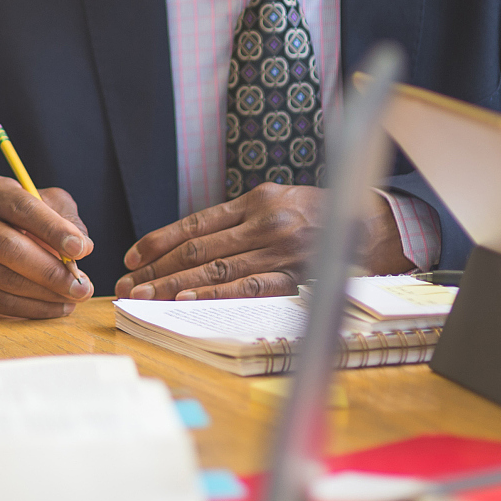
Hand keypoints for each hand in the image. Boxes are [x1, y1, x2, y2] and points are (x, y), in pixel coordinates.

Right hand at [0, 176, 91, 318]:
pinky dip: (34, 309)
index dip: (53, 230)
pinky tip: (57, 306)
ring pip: (6, 280)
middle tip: (83, 286)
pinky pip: (1, 302)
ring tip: (75, 297)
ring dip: (47, 294)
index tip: (80, 249)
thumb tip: (82, 248)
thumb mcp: (50, 205)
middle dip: (51, 271)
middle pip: (10, 248)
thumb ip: (69, 220)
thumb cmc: (29, 220)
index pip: (24, 208)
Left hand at [115, 185, 408, 299]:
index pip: (196, 224)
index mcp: (257, 200)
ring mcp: (282, 250)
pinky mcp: (298, 276)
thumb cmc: (318, 215)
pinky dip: (215, 293)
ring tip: (143, 297)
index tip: (131, 258)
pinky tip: (187, 299)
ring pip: (216, 269)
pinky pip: (249, 287)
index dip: (159, 241)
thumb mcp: (278, 201)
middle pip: (199, 249)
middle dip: (157, 269)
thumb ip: (239, 220)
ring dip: (174, 285)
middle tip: (126, 286)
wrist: (374, 224)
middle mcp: (266, 222)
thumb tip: (190, 244)